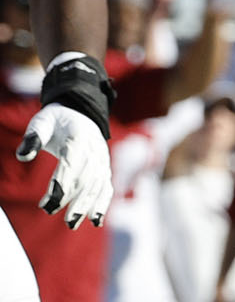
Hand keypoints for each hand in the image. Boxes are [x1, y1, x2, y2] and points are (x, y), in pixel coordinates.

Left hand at [17, 103, 111, 228]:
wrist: (80, 114)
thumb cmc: (56, 121)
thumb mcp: (42, 122)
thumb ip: (33, 137)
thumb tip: (23, 155)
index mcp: (79, 136)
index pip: (72, 162)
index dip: (61, 184)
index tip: (46, 204)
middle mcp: (95, 148)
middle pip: (87, 177)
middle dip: (75, 200)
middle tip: (60, 218)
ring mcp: (102, 159)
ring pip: (98, 184)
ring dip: (87, 205)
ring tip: (73, 224)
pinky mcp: (104, 168)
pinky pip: (106, 186)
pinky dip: (103, 203)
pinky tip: (96, 220)